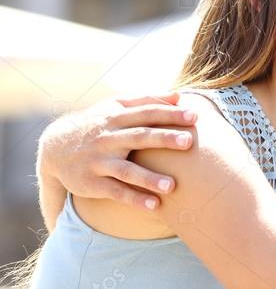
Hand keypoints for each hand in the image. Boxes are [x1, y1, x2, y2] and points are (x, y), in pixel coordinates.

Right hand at [38, 92, 196, 210]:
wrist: (55, 148)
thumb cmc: (97, 124)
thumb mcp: (115, 106)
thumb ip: (147, 100)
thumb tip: (179, 95)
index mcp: (117, 117)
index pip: (147, 113)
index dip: (170, 114)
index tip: (195, 117)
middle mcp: (108, 138)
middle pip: (139, 137)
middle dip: (164, 139)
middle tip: (189, 142)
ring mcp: (99, 162)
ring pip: (126, 170)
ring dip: (149, 178)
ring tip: (172, 186)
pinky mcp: (93, 183)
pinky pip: (116, 192)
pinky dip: (134, 198)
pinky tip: (155, 205)